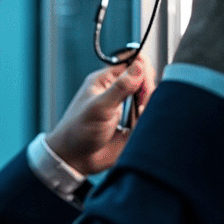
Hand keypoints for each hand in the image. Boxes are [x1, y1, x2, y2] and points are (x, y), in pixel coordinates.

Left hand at [45, 54, 156, 175]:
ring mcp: (125, 108)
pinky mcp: (132, 125)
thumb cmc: (77, 131)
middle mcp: (117, 92)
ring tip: (138, 116)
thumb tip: (139, 66)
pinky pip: (148, 117)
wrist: (74, 160)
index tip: (145, 80)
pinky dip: (148, 120)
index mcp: (105, 81)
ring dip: (148, 106)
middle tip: (140, 104)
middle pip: (144, 80)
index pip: (132, 63)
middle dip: (147, 90)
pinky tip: (138, 127)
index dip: (142, 68)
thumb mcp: (99, 107)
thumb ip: (120, 88)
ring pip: (149, 99)